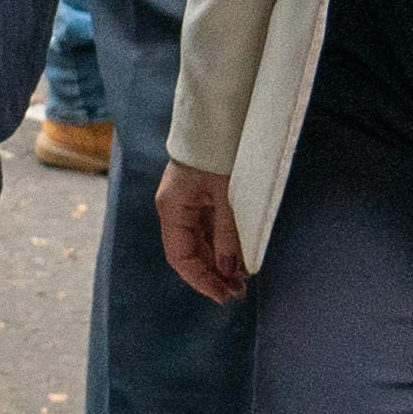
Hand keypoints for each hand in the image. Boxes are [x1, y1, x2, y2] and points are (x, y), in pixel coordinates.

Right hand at [155, 161, 250, 302]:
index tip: (222, 296)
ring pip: (197, 245)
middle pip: (188, 254)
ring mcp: (185, 205)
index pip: (180, 257)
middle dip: (211, 276)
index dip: (201, 280)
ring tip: (239, 283)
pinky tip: (235, 260)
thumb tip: (230, 271)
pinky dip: (219, 248)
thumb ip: (227, 234)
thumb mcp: (227, 194)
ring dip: (216, 264)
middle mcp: (174, 210)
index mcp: (172, 208)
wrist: (217, 118)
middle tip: (237, 293)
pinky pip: (205, 231)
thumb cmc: (220, 151)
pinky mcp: (197, 199)